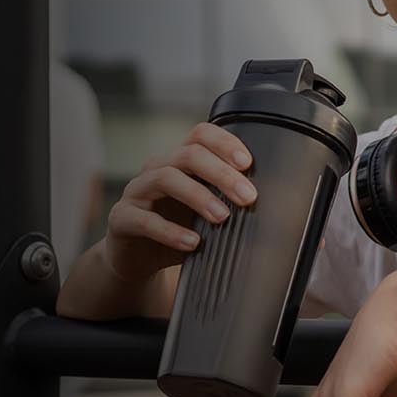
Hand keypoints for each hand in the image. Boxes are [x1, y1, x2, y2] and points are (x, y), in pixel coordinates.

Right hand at [103, 122, 256, 282]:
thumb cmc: (177, 231)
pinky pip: (144, 219)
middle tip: (248, 196)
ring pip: (166, 178)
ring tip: (222, 218)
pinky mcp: (121, 219)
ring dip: (198, 196)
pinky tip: (192, 243)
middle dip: (221, 174)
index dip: (225, 143)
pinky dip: (170, 231)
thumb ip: (228, 205)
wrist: (136, 261)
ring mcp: (136, 192)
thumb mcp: (205, 216)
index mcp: (179, 162)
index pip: (200, 135)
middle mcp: (157, 169)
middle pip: (188, 155)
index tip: (249, 163)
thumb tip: (276, 211)